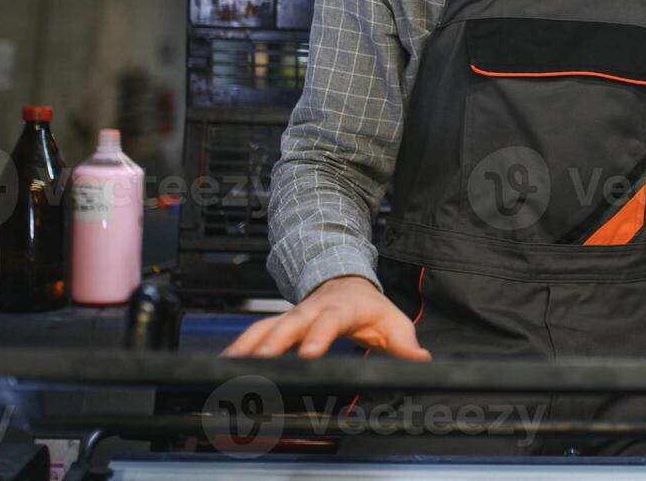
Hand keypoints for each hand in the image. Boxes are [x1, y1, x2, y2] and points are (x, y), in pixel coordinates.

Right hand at [221, 275, 431, 360]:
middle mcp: (313, 310)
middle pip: (290, 324)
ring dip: (248, 345)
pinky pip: (256, 333)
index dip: (319, 336)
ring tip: (230, 365)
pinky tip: (223, 362)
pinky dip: (239, 346)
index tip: (309, 352)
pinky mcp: (279, 323)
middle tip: (259, 362)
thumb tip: (422, 359)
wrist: (346, 281)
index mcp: (342, 308)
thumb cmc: (369, 307)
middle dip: (274, 342)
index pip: (330, 321)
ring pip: (267, 326)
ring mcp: (293, 314)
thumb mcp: (393, 322)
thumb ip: (405, 343)